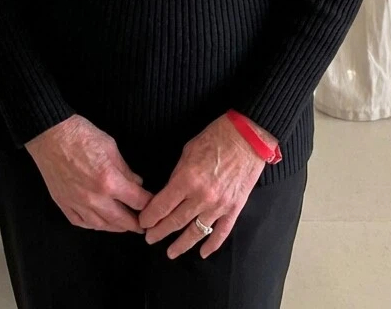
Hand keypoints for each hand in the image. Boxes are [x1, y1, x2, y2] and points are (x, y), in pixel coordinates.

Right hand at [25, 114, 151, 231]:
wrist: (51, 135)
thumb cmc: (82, 136)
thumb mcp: (111, 147)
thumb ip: (125, 169)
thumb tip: (137, 183)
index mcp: (110, 181)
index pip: (137, 201)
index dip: (149, 204)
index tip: (154, 205)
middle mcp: (95, 199)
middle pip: (121, 220)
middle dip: (135, 224)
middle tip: (143, 225)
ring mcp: (78, 204)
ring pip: (102, 225)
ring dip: (116, 227)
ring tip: (124, 226)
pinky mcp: (64, 205)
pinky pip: (82, 223)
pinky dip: (94, 225)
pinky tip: (100, 222)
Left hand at [138, 113, 275, 257]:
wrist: (248, 137)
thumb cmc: (216, 137)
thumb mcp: (188, 150)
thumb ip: (178, 174)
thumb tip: (169, 191)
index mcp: (187, 179)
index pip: (162, 206)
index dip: (149, 217)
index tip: (143, 222)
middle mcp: (202, 196)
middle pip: (175, 222)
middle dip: (159, 232)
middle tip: (149, 238)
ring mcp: (219, 205)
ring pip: (196, 232)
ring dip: (181, 244)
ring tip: (170, 252)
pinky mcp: (234, 208)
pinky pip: (221, 232)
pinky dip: (212, 245)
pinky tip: (202, 253)